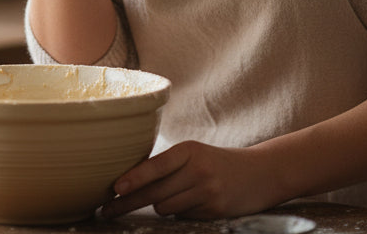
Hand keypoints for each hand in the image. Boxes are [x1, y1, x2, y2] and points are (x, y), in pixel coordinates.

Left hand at [100, 141, 283, 220]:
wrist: (260, 173)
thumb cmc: (217, 162)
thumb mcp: (195, 154)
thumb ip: (168, 166)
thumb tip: (129, 183)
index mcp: (189, 150)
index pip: (156, 166)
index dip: (134, 178)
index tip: (115, 188)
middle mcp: (198, 170)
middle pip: (154, 192)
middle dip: (126, 203)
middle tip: (105, 211)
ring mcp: (207, 193)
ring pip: (164, 208)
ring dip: (160, 206)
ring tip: (177, 194)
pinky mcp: (213, 211)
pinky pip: (181, 216)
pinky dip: (180, 211)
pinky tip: (194, 202)